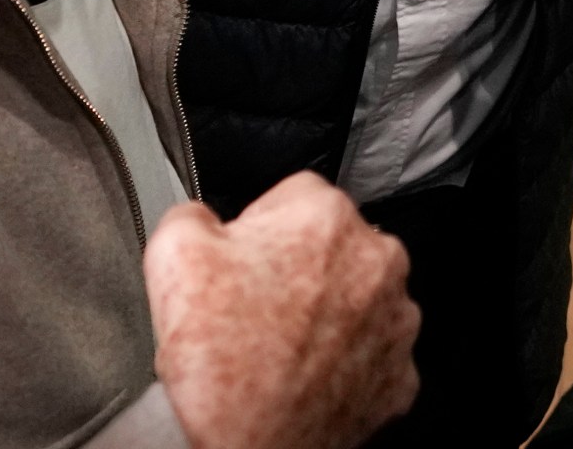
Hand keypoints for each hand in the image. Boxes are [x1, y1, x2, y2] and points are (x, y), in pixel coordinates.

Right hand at [145, 173, 419, 448]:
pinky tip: (301, 375)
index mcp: (326, 217)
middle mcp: (377, 262)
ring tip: (274, 347)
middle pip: (331, 246)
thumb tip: (202, 217)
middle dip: (295, 269)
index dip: (257, 229)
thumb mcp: (172, 252)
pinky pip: (369, 355)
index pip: (292, 196)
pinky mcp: (400, 376)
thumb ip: (192, 213)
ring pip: (355, 299)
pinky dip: (341, 362)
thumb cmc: (220, 364)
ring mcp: (396, 323)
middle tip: (252, 307)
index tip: (240, 262)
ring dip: (322, 314)